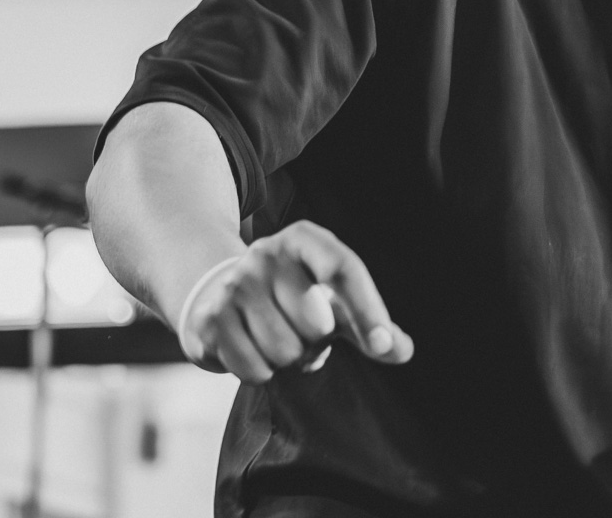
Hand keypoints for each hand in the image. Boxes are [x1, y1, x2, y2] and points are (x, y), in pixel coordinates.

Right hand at [178, 220, 414, 382]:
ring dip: (287, 359)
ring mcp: (234, 284)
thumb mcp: (334, 303)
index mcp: (304, 240)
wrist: (220, 293)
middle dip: (315, 342)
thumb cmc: (292, 299)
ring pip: (284, 351)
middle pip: (315, 324)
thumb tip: (401, 350)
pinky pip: (254, 368)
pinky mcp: (210, 318)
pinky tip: (253, 349)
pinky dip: (261, 372)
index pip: (343, 269)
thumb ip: (371, 325)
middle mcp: (266, 253)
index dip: (368, 310)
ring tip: (277, 339)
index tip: (383, 345)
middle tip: (302, 333)